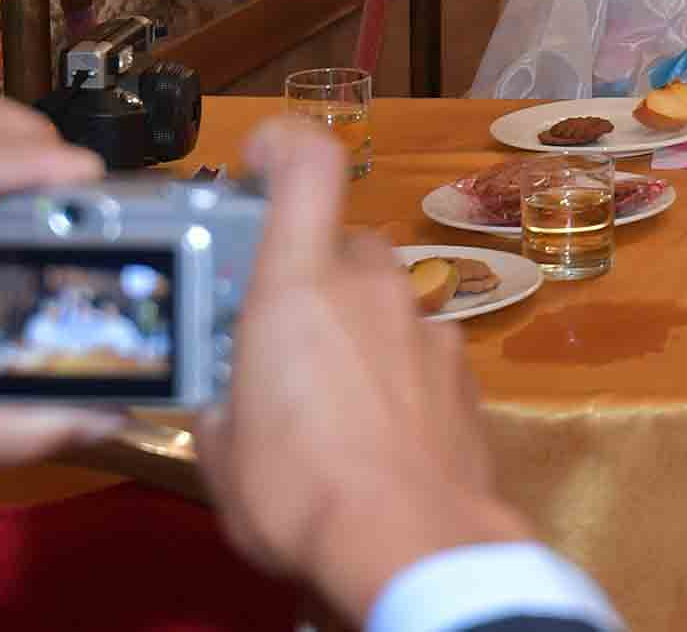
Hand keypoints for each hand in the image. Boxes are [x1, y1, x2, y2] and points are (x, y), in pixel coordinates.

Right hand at [198, 120, 530, 623]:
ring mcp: (426, 325)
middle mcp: (370, 287)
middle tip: (282, 331)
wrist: (412, 542)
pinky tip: (380, 426)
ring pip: (385, 298)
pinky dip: (399, 371)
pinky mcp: (464, 371)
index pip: (307, 167)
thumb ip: (225, 405)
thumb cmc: (301, 493)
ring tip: (330, 394)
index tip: (259, 157)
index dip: (285, 144)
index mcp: (297, 286)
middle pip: (342, 245)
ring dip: (357, 328)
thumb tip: (230, 407)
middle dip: (312, 275)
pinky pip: (422, 347)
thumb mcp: (222, 452)